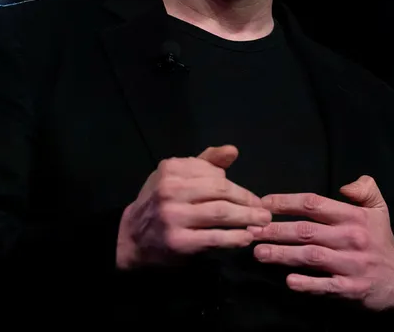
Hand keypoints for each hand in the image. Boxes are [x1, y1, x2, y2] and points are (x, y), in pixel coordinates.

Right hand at [116, 145, 270, 269]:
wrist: (130, 237)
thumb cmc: (158, 203)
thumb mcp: (175, 176)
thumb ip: (205, 163)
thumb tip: (232, 150)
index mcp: (171, 169)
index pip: (214, 173)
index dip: (237, 186)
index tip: (252, 197)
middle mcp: (170, 189)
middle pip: (220, 191)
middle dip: (247, 201)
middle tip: (264, 210)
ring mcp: (173, 216)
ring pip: (221, 212)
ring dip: (247, 218)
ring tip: (262, 222)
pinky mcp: (178, 241)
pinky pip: (214, 237)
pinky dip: (234, 237)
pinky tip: (246, 237)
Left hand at [250, 175, 393, 311]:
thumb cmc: (382, 243)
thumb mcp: (380, 209)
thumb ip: (365, 189)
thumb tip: (345, 186)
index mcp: (354, 217)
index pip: (314, 204)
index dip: (286, 202)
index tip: (264, 204)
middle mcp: (351, 238)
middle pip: (306, 231)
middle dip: (275, 230)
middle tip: (251, 230)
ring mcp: (351, 264)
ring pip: (311, 257)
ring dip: (283, 254)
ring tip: (258, 253)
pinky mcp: (351, 288)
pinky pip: (326, 285)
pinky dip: (308, 284)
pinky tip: (289, 281)